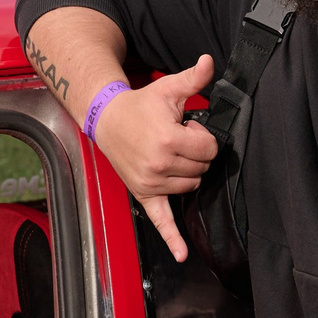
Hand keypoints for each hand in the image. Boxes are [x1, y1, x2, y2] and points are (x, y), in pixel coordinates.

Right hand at [91, 54, 221, 262]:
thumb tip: (210, 62)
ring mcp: (151, 183)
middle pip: (202, 169)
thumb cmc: (140, 105)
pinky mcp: (144, 195)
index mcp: (170, 141)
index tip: (187, 127)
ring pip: (191, 187)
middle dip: (195, 154)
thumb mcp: (168, 89)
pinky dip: (173, 240)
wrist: (107, 120)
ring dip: (187, 172)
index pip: (210, 150)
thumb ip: (194, 78)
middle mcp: (160, 166)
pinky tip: (183, 255)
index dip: (203, 137)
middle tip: (175, 138)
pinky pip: (161, 221)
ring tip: (167, 152)